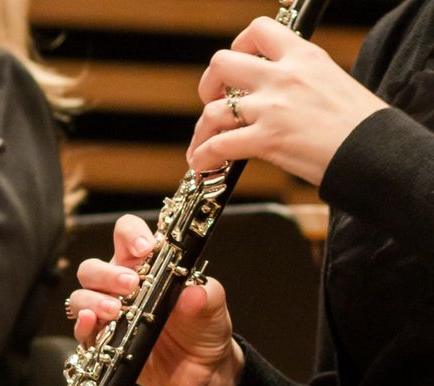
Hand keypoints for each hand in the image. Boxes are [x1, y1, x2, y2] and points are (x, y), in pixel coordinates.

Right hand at [69, 214, 243, 385]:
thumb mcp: (213, 308)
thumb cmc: (204, 329)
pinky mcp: (104, 341)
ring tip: (116, 310)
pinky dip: (82, 325)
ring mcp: (110, 313)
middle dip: (108, 273)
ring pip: (82, 295)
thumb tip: (193, 292)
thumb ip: (207, 296)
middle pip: (94, 267)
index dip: (130, 234)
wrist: (203, 371)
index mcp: (146, 266)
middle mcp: (121, 286)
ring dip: (93, 299)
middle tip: (130, 284)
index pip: (127, 235)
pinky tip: (92, 323)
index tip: (145, 247)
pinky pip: (83, 330)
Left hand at [187, 17, 387, 185]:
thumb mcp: (332, 83)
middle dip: (208, 84)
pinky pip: (219, 145)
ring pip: (213, 110)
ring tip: (201, 145)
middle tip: (212, 101)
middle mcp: (283, 76)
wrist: (374, 151)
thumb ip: (301, 82)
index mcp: (303, 56)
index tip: (238, 65)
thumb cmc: (360, 126)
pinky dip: (203, 156)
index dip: (239, 45)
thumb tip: (278, 97)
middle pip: (221, 63)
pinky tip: (201, 164)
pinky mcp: (268, 139)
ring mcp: (273, 107)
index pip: (259, 31)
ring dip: (201, 129)